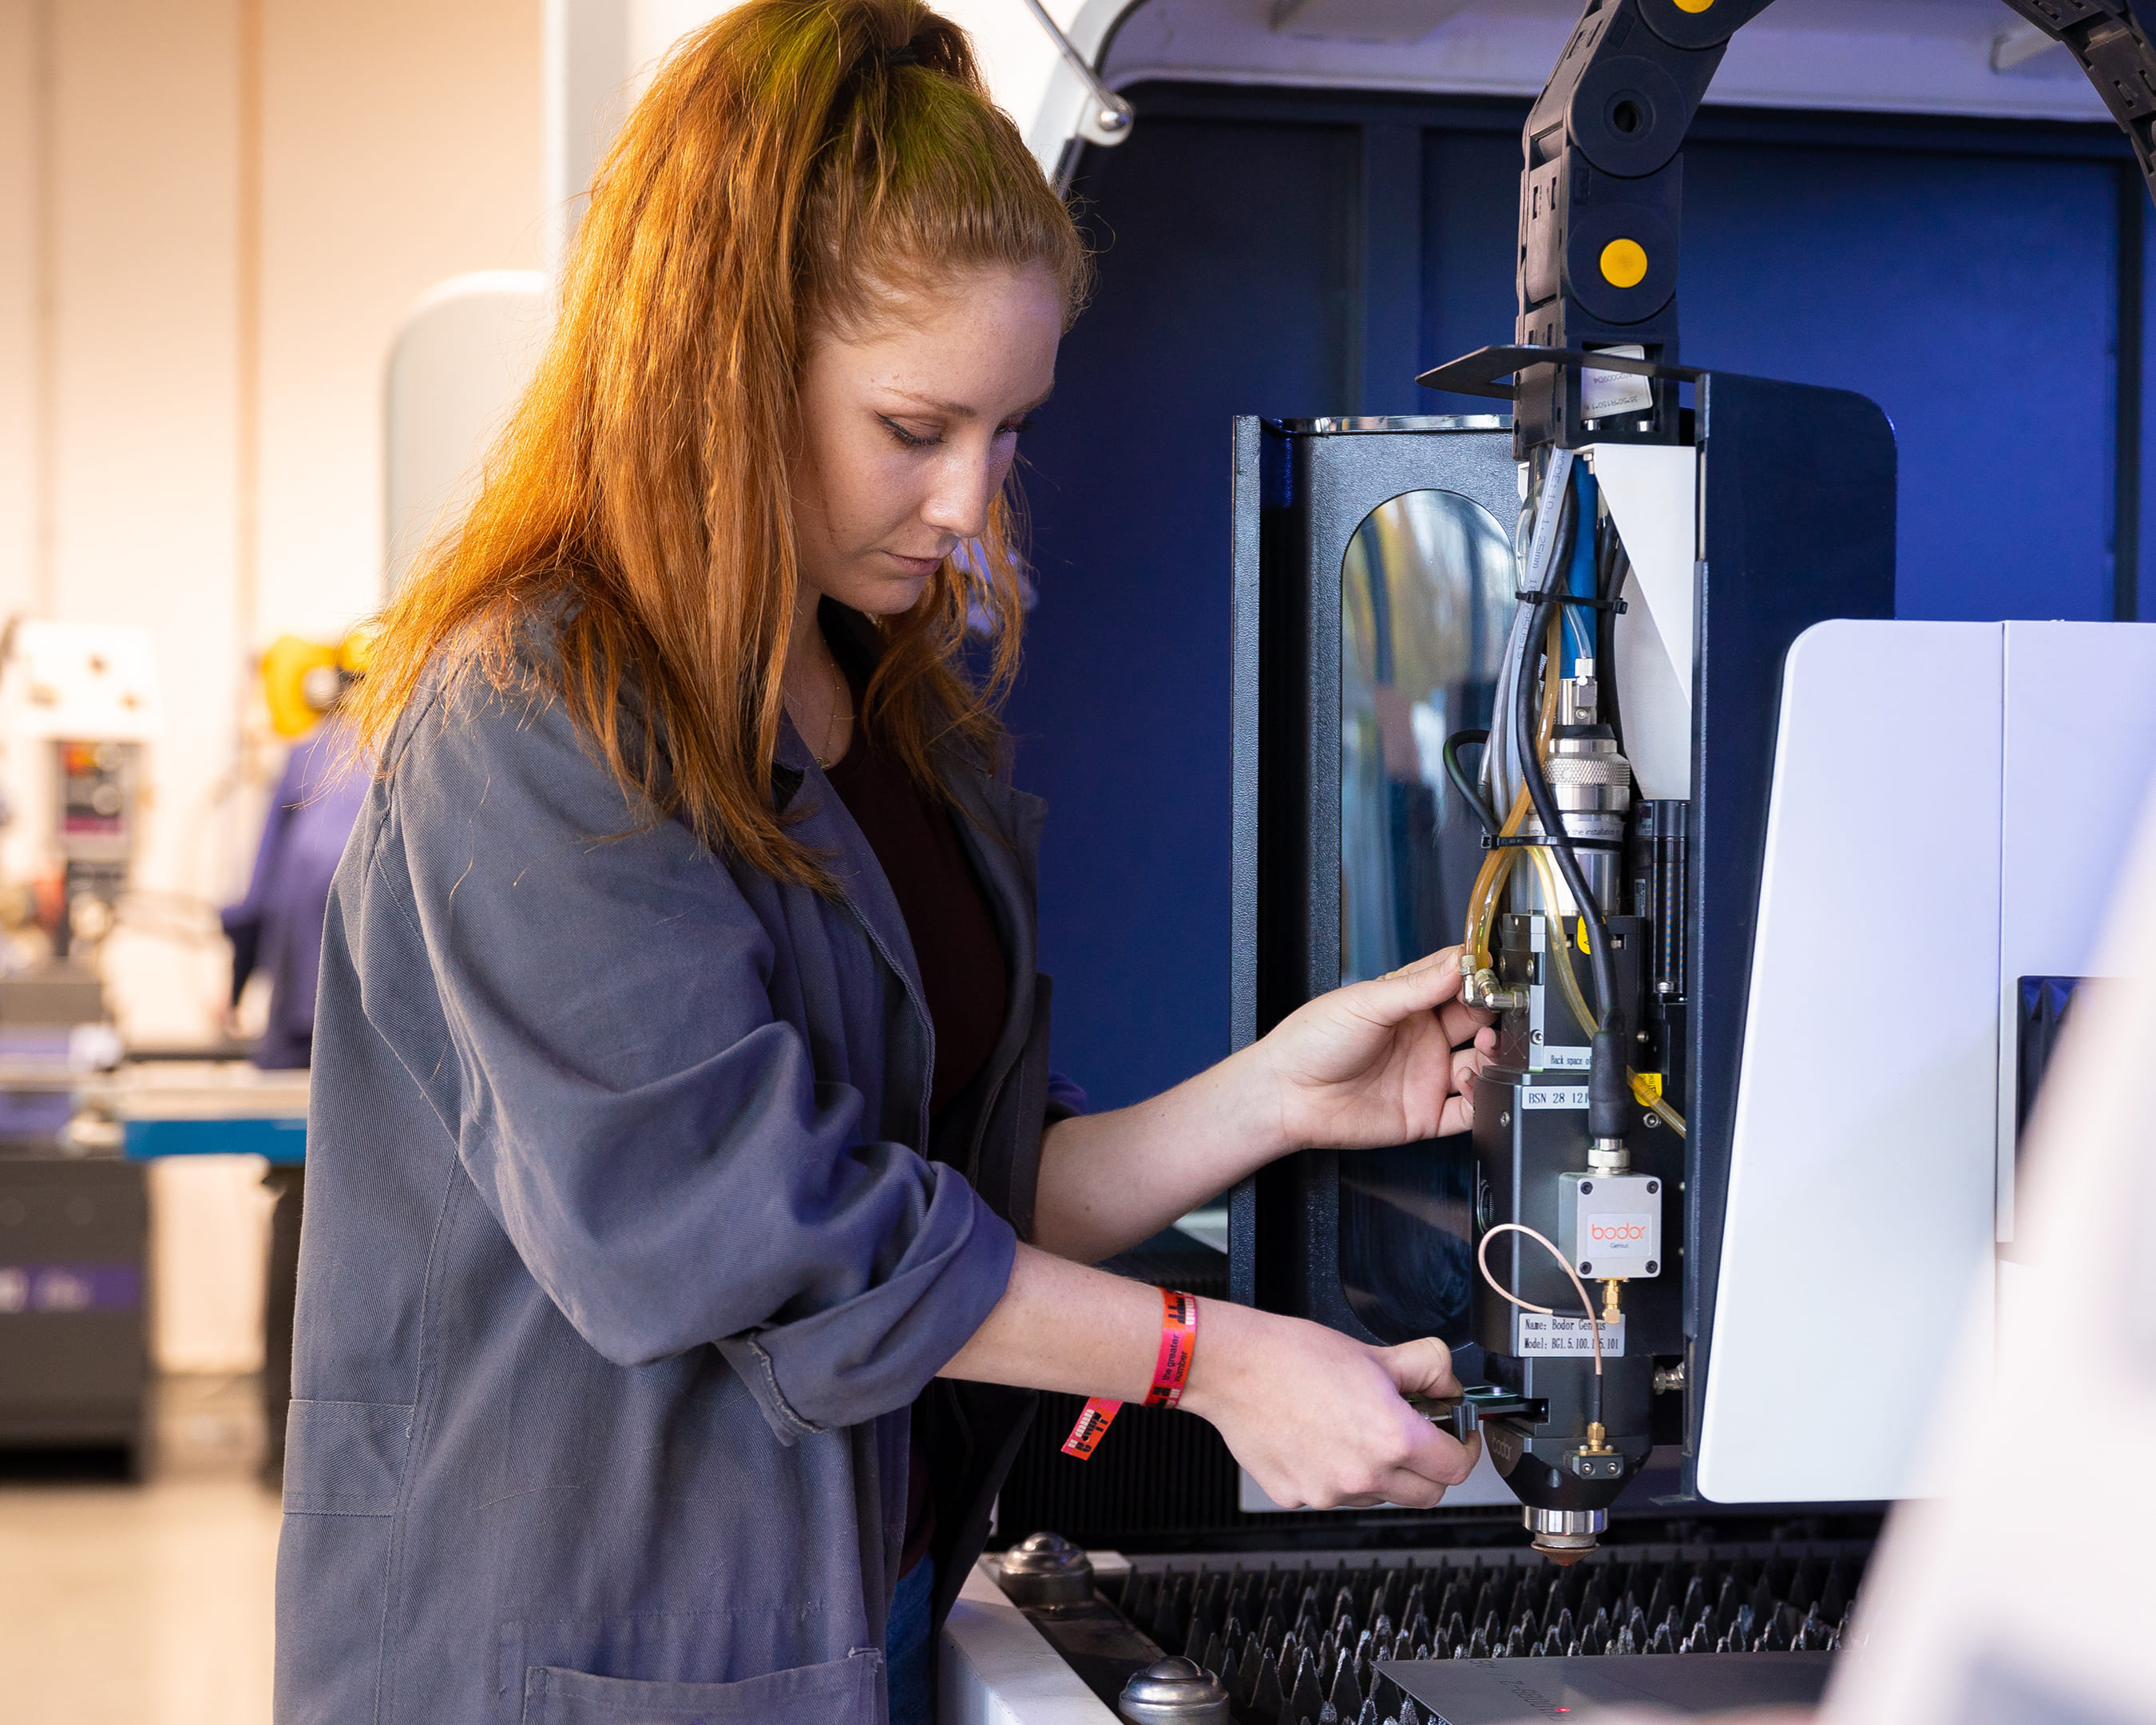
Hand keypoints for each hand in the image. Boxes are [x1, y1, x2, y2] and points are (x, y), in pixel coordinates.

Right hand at [1179, 1299, 1480, 1508]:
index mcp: (1392, 1439)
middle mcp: (1364, 1476)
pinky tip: (1318, 1439)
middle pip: (1426, 1495)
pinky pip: (1332, 1495)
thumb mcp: (1376, 1352)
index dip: (1464, 1449)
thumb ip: (1428, 1367)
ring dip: (1381, 1473)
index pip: (1455, 1469)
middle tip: (1417, 1437)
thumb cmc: (1294, 1356)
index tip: (1459, 1438)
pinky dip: (1335, 1474)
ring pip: (1378, 1496)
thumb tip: (1449, 1385)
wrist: (1233, 1366)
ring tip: (1354, 1429)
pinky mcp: (1296, 1496)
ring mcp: (1328, 1493)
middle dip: (1430, 1468)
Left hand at [1259, 944, 1494, 1150]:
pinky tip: (1475, 1084)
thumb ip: (1417, 986)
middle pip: (1476, 1021)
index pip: (1455, 982)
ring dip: (1492, 1055)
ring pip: (1480, 1065)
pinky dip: (1483, 1100)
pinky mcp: (1424, 1114)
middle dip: (1494, 1013)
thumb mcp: (1367, 1003)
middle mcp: (1421, 1039)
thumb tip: (1458, 963)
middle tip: (1500, 1008)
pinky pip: (1468, 1112)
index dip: (1477, 976)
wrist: (1287, 1093)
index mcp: (1406, 1004)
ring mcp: (1425, 1076)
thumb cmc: (1311, 1041)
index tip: (1493, 972)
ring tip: (1484, 1045)